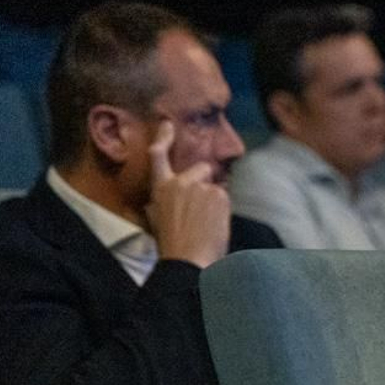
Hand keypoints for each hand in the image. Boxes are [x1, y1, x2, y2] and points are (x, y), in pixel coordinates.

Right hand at [145, 121, 230, 268]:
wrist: (187, 260)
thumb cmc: (173, 245)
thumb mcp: (158, 219)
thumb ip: (166, 201)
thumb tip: (171, 198)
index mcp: (160, 188)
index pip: (157, 156)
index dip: (163, 138)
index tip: (167, 124)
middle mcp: (179, 183)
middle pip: (202, 169)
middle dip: (206, 182)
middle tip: (203, 210)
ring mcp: (200, 187)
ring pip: (216, 188)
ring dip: (216, 202)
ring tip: (206, 225)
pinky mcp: (218, 194)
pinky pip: (226, 198)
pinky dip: (224, 210)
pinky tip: (215, 226)